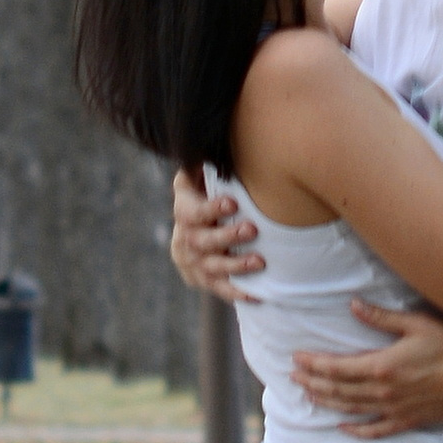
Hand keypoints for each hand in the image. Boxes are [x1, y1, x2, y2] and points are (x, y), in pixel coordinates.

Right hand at [170, 164, 263, 301]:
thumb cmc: (207, 190)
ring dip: (236, 265)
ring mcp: (192, 262)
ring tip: (259, 261)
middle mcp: (184, 237)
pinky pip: (220, 289)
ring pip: (212, 267)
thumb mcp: (200, 172)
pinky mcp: (203, 280)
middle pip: (201, 241)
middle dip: (227, 236)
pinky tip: (257, 294)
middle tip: (252, 229)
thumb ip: (207, 164)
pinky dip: (238, 292)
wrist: (194, 225)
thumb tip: (217, 147)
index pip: (191, 211)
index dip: (210, 208)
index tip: (233, 203)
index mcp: (184, 208)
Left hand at [292, 301, 442, 435]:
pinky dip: (356, 429)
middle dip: (313, 382)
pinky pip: (375, 429)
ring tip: (307, 396)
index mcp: (383, 366)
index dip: (315, 364)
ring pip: (351, 409)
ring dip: (327, 402)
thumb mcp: (415, 324)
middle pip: (339, 389)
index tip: (297, 358)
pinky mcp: (407, 420)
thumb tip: (353, 306)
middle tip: (293, 377)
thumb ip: (381, 318)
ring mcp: (395, 409)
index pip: (338, 367)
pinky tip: (342, 426)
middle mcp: (384, 392)